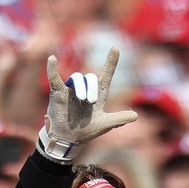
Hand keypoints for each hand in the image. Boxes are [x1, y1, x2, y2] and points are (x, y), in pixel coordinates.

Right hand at [38, 47, 136, 162]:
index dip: (111, 62)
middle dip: (93, 89)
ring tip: (81, 100)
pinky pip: (54, 78)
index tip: (116, 48)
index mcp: (98, 94)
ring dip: (81, 88)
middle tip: (91, 102)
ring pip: (77, 78)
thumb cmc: (87, 130)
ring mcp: (71, 90)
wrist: (69, 139)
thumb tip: (136, 116)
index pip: (106, 75)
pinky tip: (52, 59)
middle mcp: (85, 89)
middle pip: (91, 78)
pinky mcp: (58, 93)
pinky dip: (52, 69)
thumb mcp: (105, 124)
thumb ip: (119, 119)